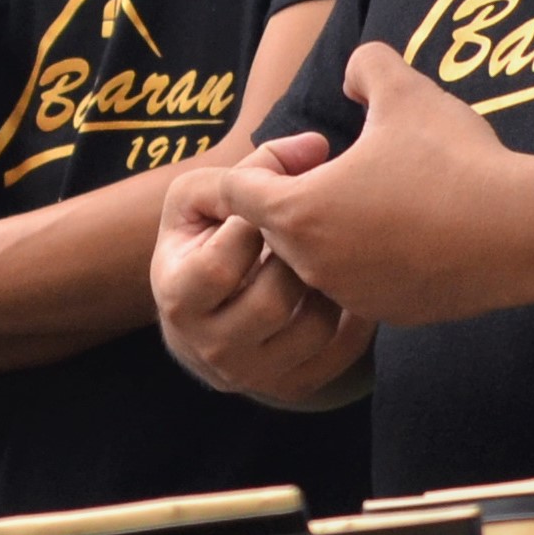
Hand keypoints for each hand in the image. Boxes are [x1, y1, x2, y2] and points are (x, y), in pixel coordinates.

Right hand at [151, 139, 371, 406]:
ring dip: (330, 283)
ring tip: (331, 253)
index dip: (250, 228)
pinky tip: (350, 283)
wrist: (203, 313)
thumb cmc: (205, 241)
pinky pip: (340, 354)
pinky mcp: (290, 387)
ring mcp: (252, 375)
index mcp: (178, 297)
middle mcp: (209, 348)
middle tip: (313, 228)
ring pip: (312, 329)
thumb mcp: (203, 199)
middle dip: (298, 257)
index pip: (218, 268)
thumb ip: (251, 168)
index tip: (271, 205)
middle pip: (272, 302)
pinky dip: (355, 316)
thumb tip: (317, 147)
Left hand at [213, 44, 533, 328]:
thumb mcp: (405, 90)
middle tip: (348, 168)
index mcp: (299, 212)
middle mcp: (312, 265)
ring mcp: (351, 297)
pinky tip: (417, 232)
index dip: (269, 161)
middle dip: (299, 195)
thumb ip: (366, 67)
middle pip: (274, 229)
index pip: (238, 192)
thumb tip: (354, 72)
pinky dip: (373, 260)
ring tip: (385, 198)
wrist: (525, 232)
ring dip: (336, 229)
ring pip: (317, 261)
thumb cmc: (455, 160)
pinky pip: (361, 286)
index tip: (319, 147)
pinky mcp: (390, 316)